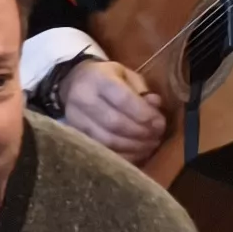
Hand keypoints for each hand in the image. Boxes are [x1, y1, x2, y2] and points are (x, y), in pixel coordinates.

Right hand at [52, 58, 170, 160]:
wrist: (73, 83)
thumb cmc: (106, 79)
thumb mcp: (126, 75)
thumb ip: (142, 90)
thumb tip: (156, 106)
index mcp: (97, 78)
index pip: (123, 100)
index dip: (145, 115)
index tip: (160, 123)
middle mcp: (82, 98)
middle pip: (115, 123)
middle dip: (141, 133)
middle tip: (157, 136)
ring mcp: (75, 119)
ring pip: (107, 141)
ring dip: (134, 147)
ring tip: (150, 145)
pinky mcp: (75, 135)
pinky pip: (101, 151)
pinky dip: (123, 156)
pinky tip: (137, 153)